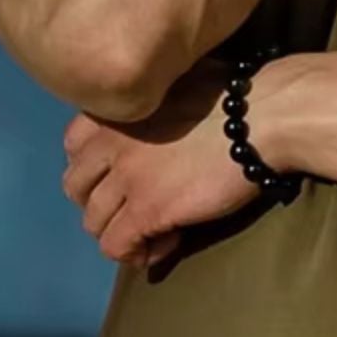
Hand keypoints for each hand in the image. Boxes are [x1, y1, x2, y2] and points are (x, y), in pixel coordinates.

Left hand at [60, 56, 282, 269]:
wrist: (263, 118)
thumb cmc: (235, 95)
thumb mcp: (178, 83)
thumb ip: (155, 103)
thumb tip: (167, 114)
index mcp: (117, 111)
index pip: (72, 146)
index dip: (96, 168)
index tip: (126, 177)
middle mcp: (109, 143)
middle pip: (76, 188)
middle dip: (102, 203)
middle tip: (138, 208)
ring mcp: (126, 179)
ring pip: (93, 222)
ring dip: (122, 231)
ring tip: (159, 231)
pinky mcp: (147, 210)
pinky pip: (116, 246)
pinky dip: (136, 253)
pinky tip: (167, 244)